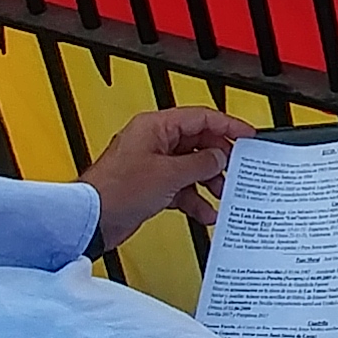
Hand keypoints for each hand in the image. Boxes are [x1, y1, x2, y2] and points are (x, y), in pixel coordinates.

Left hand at [78, 104, 248, 249]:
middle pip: (197, 142)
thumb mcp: (168, 174)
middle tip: (236, 170)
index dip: (227, 125)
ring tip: (222, 193)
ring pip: (191, 167)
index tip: (247, 135)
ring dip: (208, 182)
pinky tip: (205, 211)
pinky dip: (194, 198)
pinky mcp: (149, 186)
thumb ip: (199, 163)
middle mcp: (153, 141)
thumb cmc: (115, 190)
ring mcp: (151, 164)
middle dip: (218, 159)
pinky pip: (180, 187)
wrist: (91, 220)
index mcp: (155, 126)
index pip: (200, 117)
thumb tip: (218, 156)